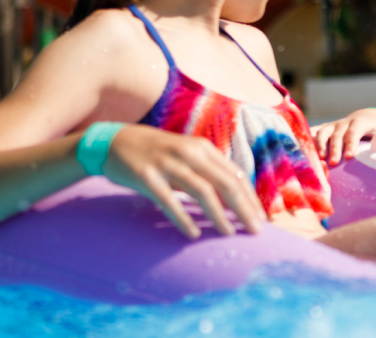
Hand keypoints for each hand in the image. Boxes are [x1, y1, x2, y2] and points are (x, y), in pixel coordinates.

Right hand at [100, 124, 265, 238]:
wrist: (114, 142)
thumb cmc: (157, 155)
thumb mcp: (187, 157)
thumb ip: (209, 174)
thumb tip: (235, 201)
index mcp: (203, 148)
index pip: (235, 175)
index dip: (250, 198)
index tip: (261, 219)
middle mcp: (189, 153)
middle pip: (225, 183)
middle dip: (243, 208)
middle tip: (254, 231)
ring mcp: (167, 164)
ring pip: (202, 191)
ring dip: (218, 215)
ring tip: (228, 234)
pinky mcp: (146, 176)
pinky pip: (168, 200)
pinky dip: (183, 218)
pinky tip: (193, 234)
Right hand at [310, 108, 375, 165]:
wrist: (375, 116)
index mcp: (364, 121)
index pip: (356, 130)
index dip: (351, 142)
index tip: (350, 157)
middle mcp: (347, 122)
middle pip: (338, 133)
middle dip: (335, 148)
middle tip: (333, 164)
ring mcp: (336, 125)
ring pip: (324, 132)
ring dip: (319, 145)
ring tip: (319, 159)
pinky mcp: (329, 129)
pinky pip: (316, 132)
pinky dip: (307, 137)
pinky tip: (299, 147)